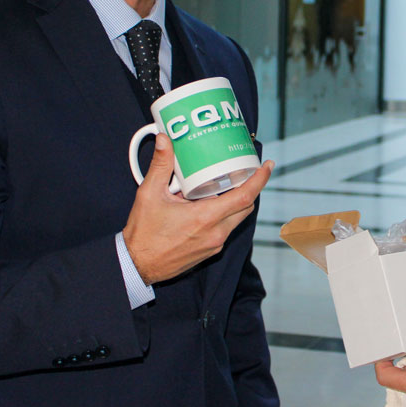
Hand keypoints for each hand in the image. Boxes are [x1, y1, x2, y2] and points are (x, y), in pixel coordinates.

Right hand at [122, 134, 271, 283]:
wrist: (137, 266)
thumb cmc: (143, 233)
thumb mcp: (149, 194)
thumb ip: (160, 165)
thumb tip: (165, 140)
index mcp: (206, 217)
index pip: (245, 196)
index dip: (260, 179)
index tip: (268, 166)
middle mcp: (216, 232)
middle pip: (246, 206)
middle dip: (249, 187)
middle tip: (243, 171)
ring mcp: (214, 244)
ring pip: (236, 218)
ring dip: (235, 202)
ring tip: (221, 185)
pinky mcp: (210, 251)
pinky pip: (225, 229)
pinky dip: (223, 215)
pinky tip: (207, 205)